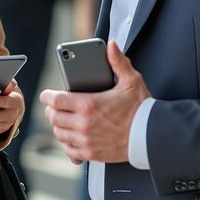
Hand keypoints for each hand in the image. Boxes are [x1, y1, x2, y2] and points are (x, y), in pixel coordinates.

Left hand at [40, 41, 149, 164]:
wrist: (152, 135)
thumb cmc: (142, 109)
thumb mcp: (131, 81)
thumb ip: (118, 62)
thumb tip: (112, 46)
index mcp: (89, 105)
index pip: (55, 100)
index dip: (47, 96)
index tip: (47, 95)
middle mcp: (84, 124)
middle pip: (54, 117)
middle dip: (52, 110)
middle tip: (55, 107)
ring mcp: (86, 140)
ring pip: (59, 134)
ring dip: (59, 126)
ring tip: (63, 120)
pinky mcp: (92, 153)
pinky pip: (70, 151)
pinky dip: (68, 144)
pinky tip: (72, 138)